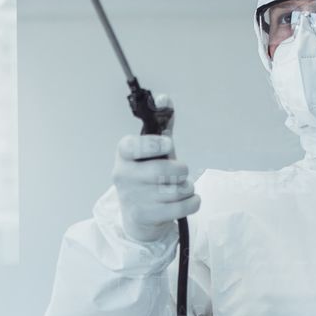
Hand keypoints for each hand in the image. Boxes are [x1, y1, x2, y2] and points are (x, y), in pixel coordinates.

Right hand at [112, 120, 198, 244]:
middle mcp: (123, 176)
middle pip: (160, 170)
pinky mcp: (143, 217)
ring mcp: (132, 198)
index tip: (168, 143)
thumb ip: (161, 125)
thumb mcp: (154, 150)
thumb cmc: (149, 175)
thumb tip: (164, 99)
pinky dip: (192, 202)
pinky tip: (187, 200)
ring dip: (187, 187)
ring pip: (175, 190)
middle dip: (180, 170)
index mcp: (124, 154)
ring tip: (181, 187)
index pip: (132, 146)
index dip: (152, 144)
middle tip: (181, 171)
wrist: (139, 214)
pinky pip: (181, 207)